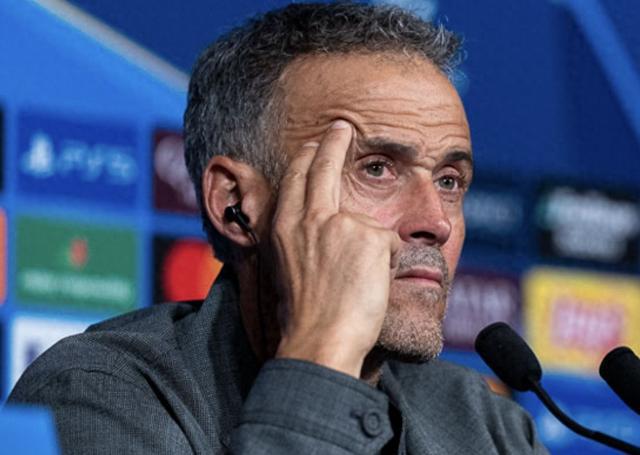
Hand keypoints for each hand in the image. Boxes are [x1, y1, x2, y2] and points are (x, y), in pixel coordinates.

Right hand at [273, 120, 400, 377]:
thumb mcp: (290, 267)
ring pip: (369, 223)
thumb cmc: (305, 314)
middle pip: (323, 166)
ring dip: (370, 251)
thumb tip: (323, 224)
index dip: (307, 158)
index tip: (314, 145)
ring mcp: (341, 224)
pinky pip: (389, 244)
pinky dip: (386, 265)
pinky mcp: (371, 235)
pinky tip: (371, 285)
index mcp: (284, 227)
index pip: (296, 178)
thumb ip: (304, 238)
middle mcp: (309, 218)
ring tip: (357, 283)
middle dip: (333, 141)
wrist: (321, 338)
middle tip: (341, 126)